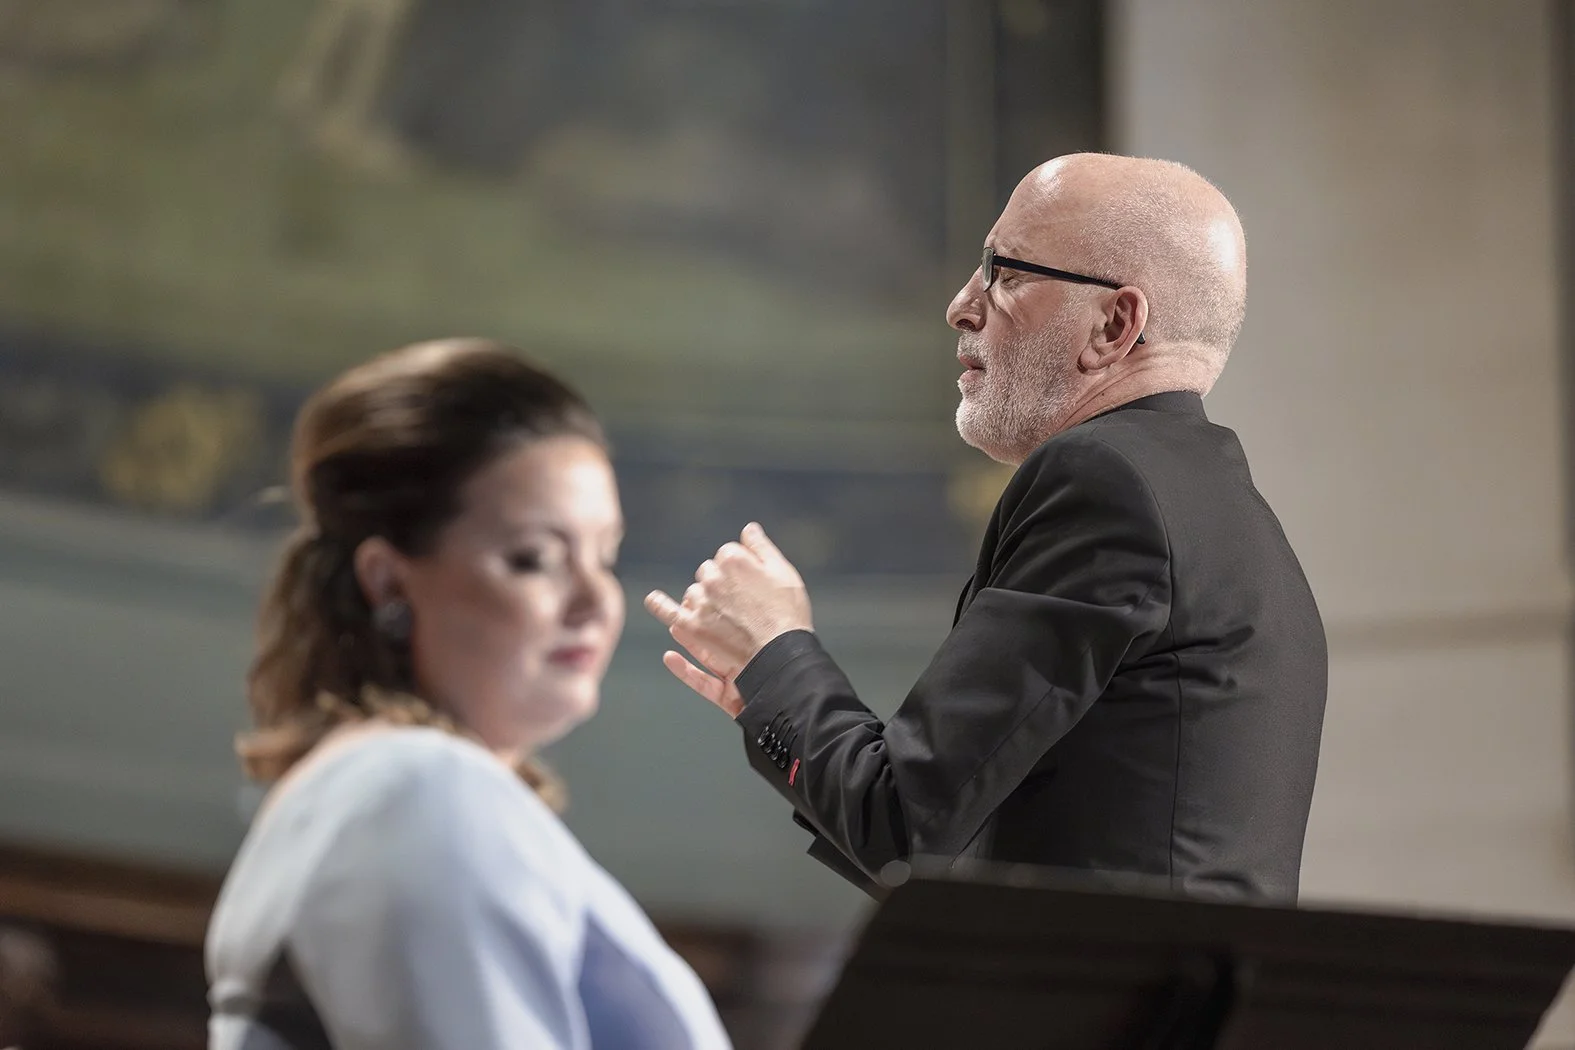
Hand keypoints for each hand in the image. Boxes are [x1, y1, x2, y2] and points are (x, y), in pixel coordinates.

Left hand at [644, 522, 812, 717]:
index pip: (727, 555)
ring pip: (695, 593)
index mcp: (733, 559)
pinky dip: (660, 605)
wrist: (782, 656)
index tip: (751, 585)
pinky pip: (669, 613)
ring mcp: (700, 603)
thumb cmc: (787, 614)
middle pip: (709, 573)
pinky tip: (653, 599)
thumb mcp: (783, 573)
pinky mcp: (693, 628)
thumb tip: (748, 528)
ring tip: (725, 617)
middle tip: (741, 604)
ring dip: (704, 599)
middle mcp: (712, 578)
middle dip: (720, 583)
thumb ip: (761, 547)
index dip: (739, 570)